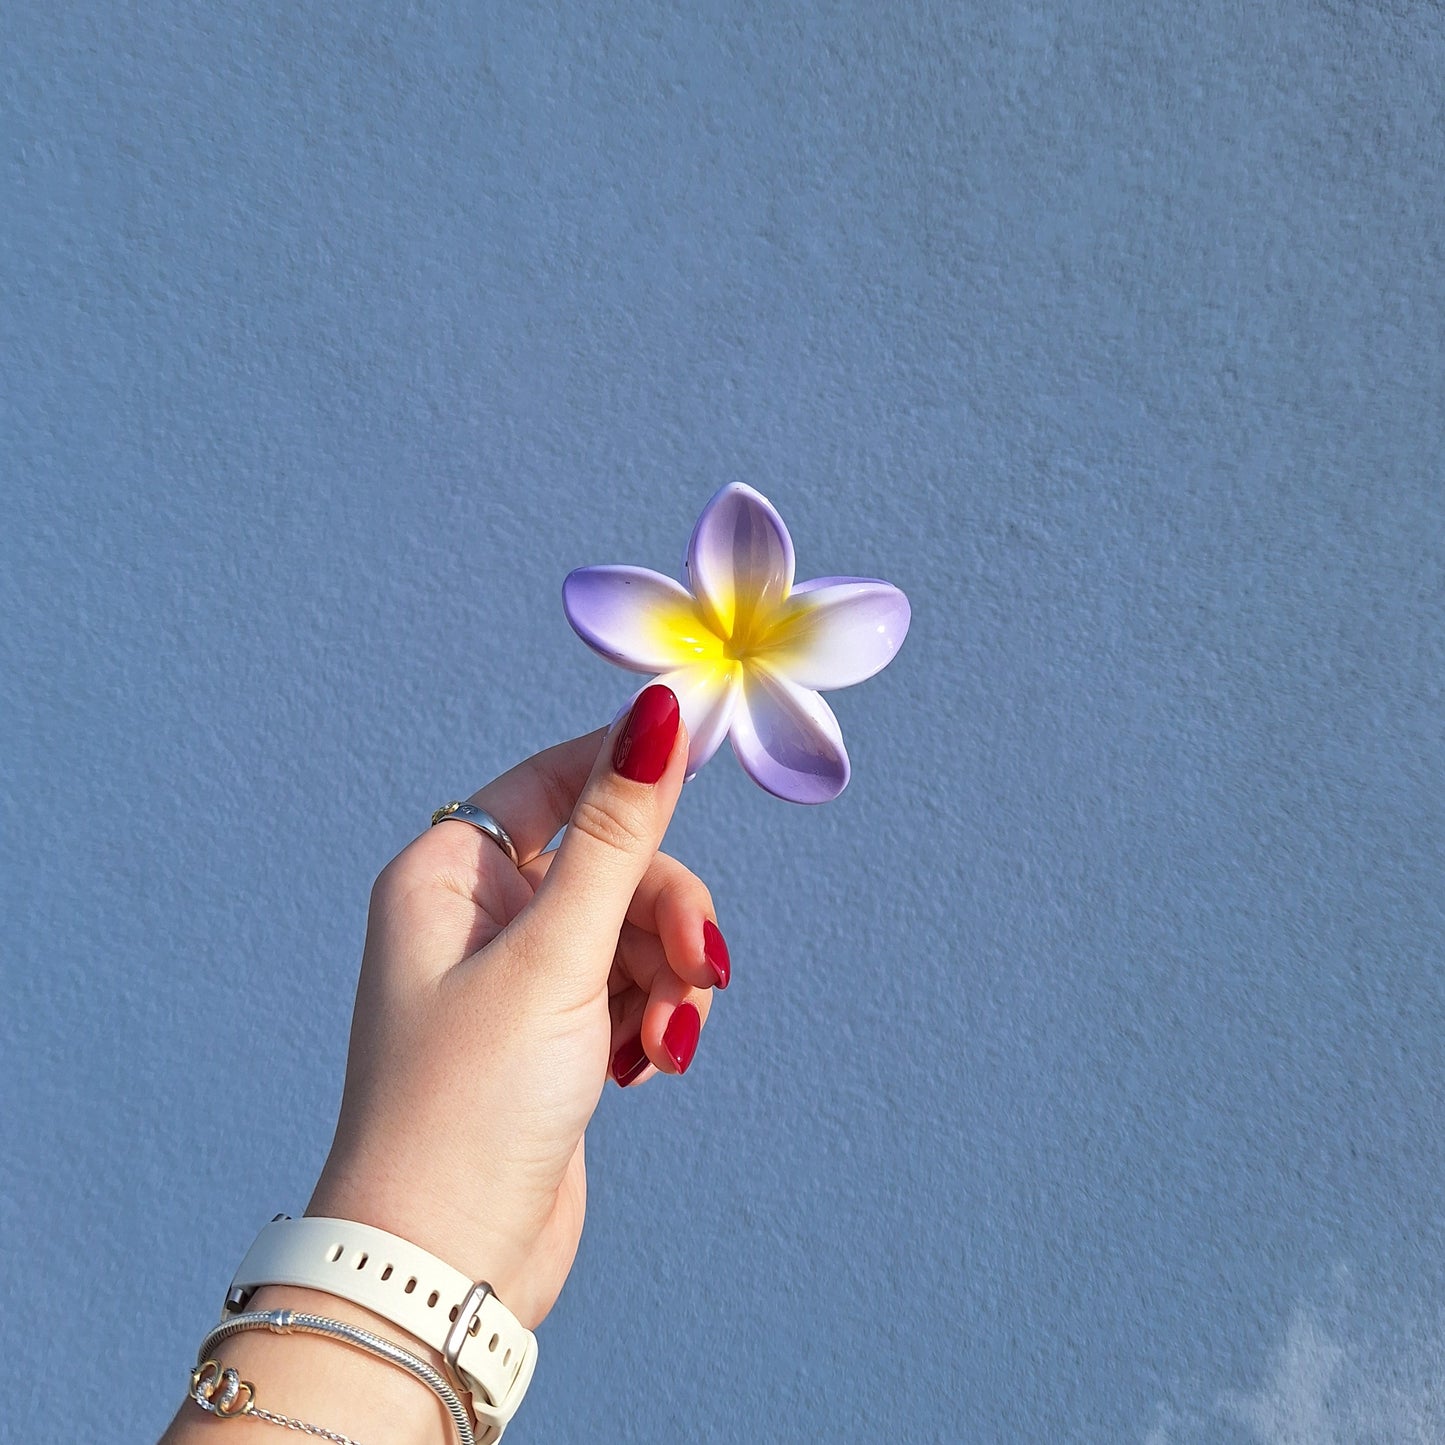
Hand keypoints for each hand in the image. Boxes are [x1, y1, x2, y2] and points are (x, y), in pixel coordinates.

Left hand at [307, 683, 729, 1330]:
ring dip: (668, 979)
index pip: (555, 780)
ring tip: (665, 1043)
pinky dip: (655, 1017)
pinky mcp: (552, 1033)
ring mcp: (517, 976)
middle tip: (699, 971)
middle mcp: (479, 914)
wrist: (444, 1267)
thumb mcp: (556, 956)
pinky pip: (631, 987)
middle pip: (613, 864)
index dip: (629, 770)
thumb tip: (659, 710)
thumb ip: (617, 833)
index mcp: (450, 873)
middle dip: (665, 917)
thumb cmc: (471, 1103)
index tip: (702, 760)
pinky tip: (649, 1065)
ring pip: (633, 930)